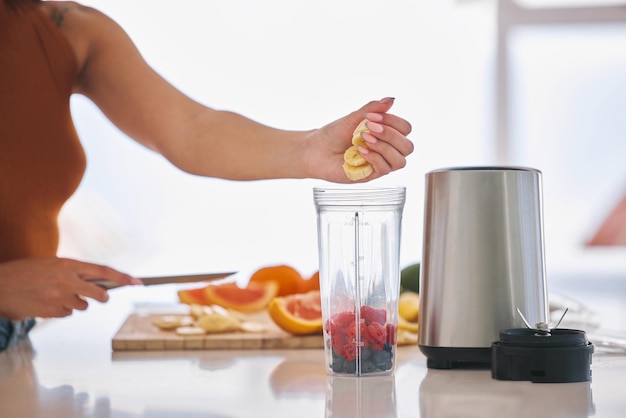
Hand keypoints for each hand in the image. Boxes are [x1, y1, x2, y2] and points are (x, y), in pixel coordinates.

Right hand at [0, 257, 139, 319]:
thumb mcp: (53, 264)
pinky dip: (62, 310)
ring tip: (56, 294)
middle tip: (98, 296)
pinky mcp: (51, 312)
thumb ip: (74, 271)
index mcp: (69, 264)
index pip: (104, 271)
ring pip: (82, 306)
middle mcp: (67, 281)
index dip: (123, 277)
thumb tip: (96, 281)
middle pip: (99, 295)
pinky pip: (67, 314)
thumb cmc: (27, 272)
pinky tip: (48, 302)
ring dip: (75, 302)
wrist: (0, 285)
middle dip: (101, 297)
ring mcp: (60, 298)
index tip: (138, 282)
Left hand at [304, 97, 412, 182]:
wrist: (315, 151)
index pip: (405, 129)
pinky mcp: (370, 175)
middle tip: (369, 128)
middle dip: (390, 135)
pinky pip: (384, 169)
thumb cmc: (333, 135)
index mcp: (385, 134)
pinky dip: (374, 157)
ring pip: (400, 161)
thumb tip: (390, 99)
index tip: (372, 117)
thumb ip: (372, 109)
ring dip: (384, 147)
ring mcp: (379, 164)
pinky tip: (360, 151)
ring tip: (364, 139)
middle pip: (407, 146)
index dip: (393, 122)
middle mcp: (385, 150)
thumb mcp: (353, 118)